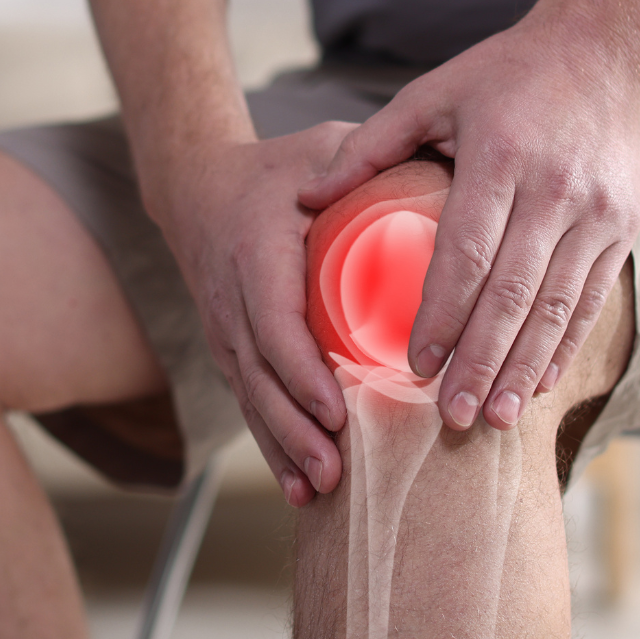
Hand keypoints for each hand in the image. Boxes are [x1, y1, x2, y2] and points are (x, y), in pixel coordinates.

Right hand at [154, 121, 358, 505]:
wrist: (199, 187)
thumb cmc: (276, 169)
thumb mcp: (320, 148)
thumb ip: (370, 159)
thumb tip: (441, 164)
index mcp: (256, 254)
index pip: (274, 323)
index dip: (301, 372)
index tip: (334, 408)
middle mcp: (232, 299)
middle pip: (260, 377)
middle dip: (296, 429)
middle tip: (336, 470)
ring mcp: (227, 331)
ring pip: (252, 399)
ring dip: (284, 449)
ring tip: (321, 490)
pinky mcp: (232, 351)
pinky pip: (250, 402)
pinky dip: (274, 446)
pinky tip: (301, 489)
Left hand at [299, 22, 639, 431]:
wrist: (603, 51)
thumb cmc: (503, 74)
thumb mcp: (431, 93)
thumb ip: (370, 145)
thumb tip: (305, 195)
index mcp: (499, 155)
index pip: (467, 251)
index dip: (443, 314)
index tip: (417, 365)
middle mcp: (554, 188)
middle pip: (514, 293)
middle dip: (482, 361)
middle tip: (454, 416)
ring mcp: (596, 212)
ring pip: (558, 307)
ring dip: (525, 368)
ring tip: (496, 417)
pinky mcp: (624, 226)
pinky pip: (592, 299)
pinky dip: (565, 346)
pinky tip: (539, 383)